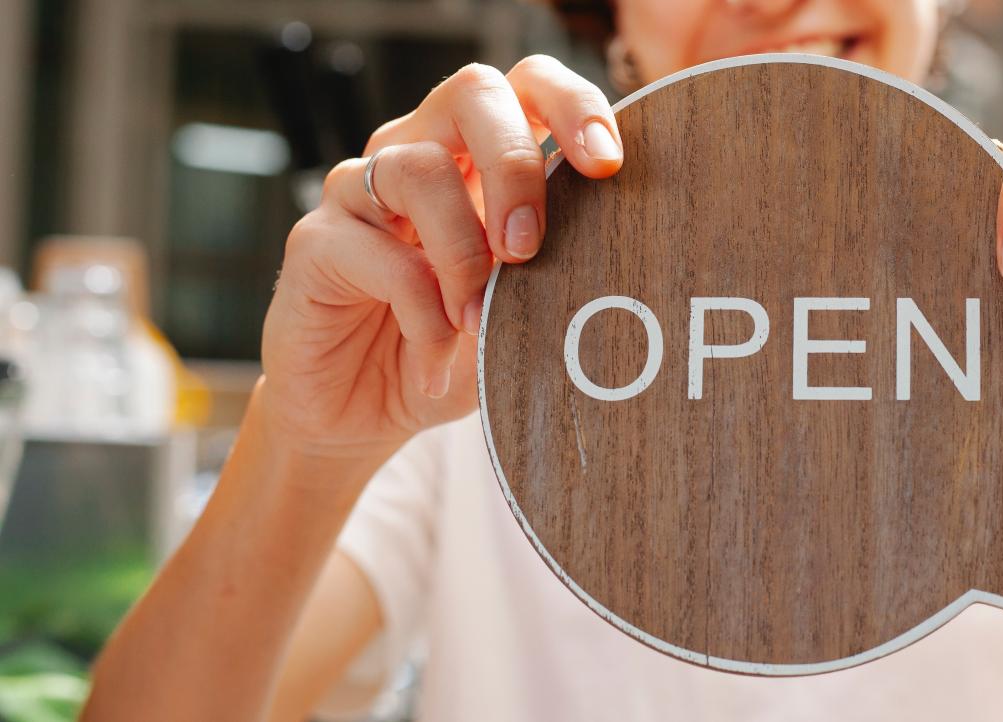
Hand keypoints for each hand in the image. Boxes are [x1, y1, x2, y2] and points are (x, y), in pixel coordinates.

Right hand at [260, 58, 623, 465]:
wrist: (361, 417)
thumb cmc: (453, 356)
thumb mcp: (523, 321)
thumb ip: (561, 283)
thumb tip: (613, 271)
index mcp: (482, 158)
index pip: (529, 86)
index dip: (573, 104)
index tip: (607, 165)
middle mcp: (420, 153)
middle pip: (473, 92)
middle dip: (514, 163)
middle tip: (528, 245)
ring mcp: (362, 191)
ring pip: (419, 168)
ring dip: (463, 253)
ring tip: (476, 323)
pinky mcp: (316, 241)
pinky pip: (378, 252)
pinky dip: (421, 313)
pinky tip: (435, 361)